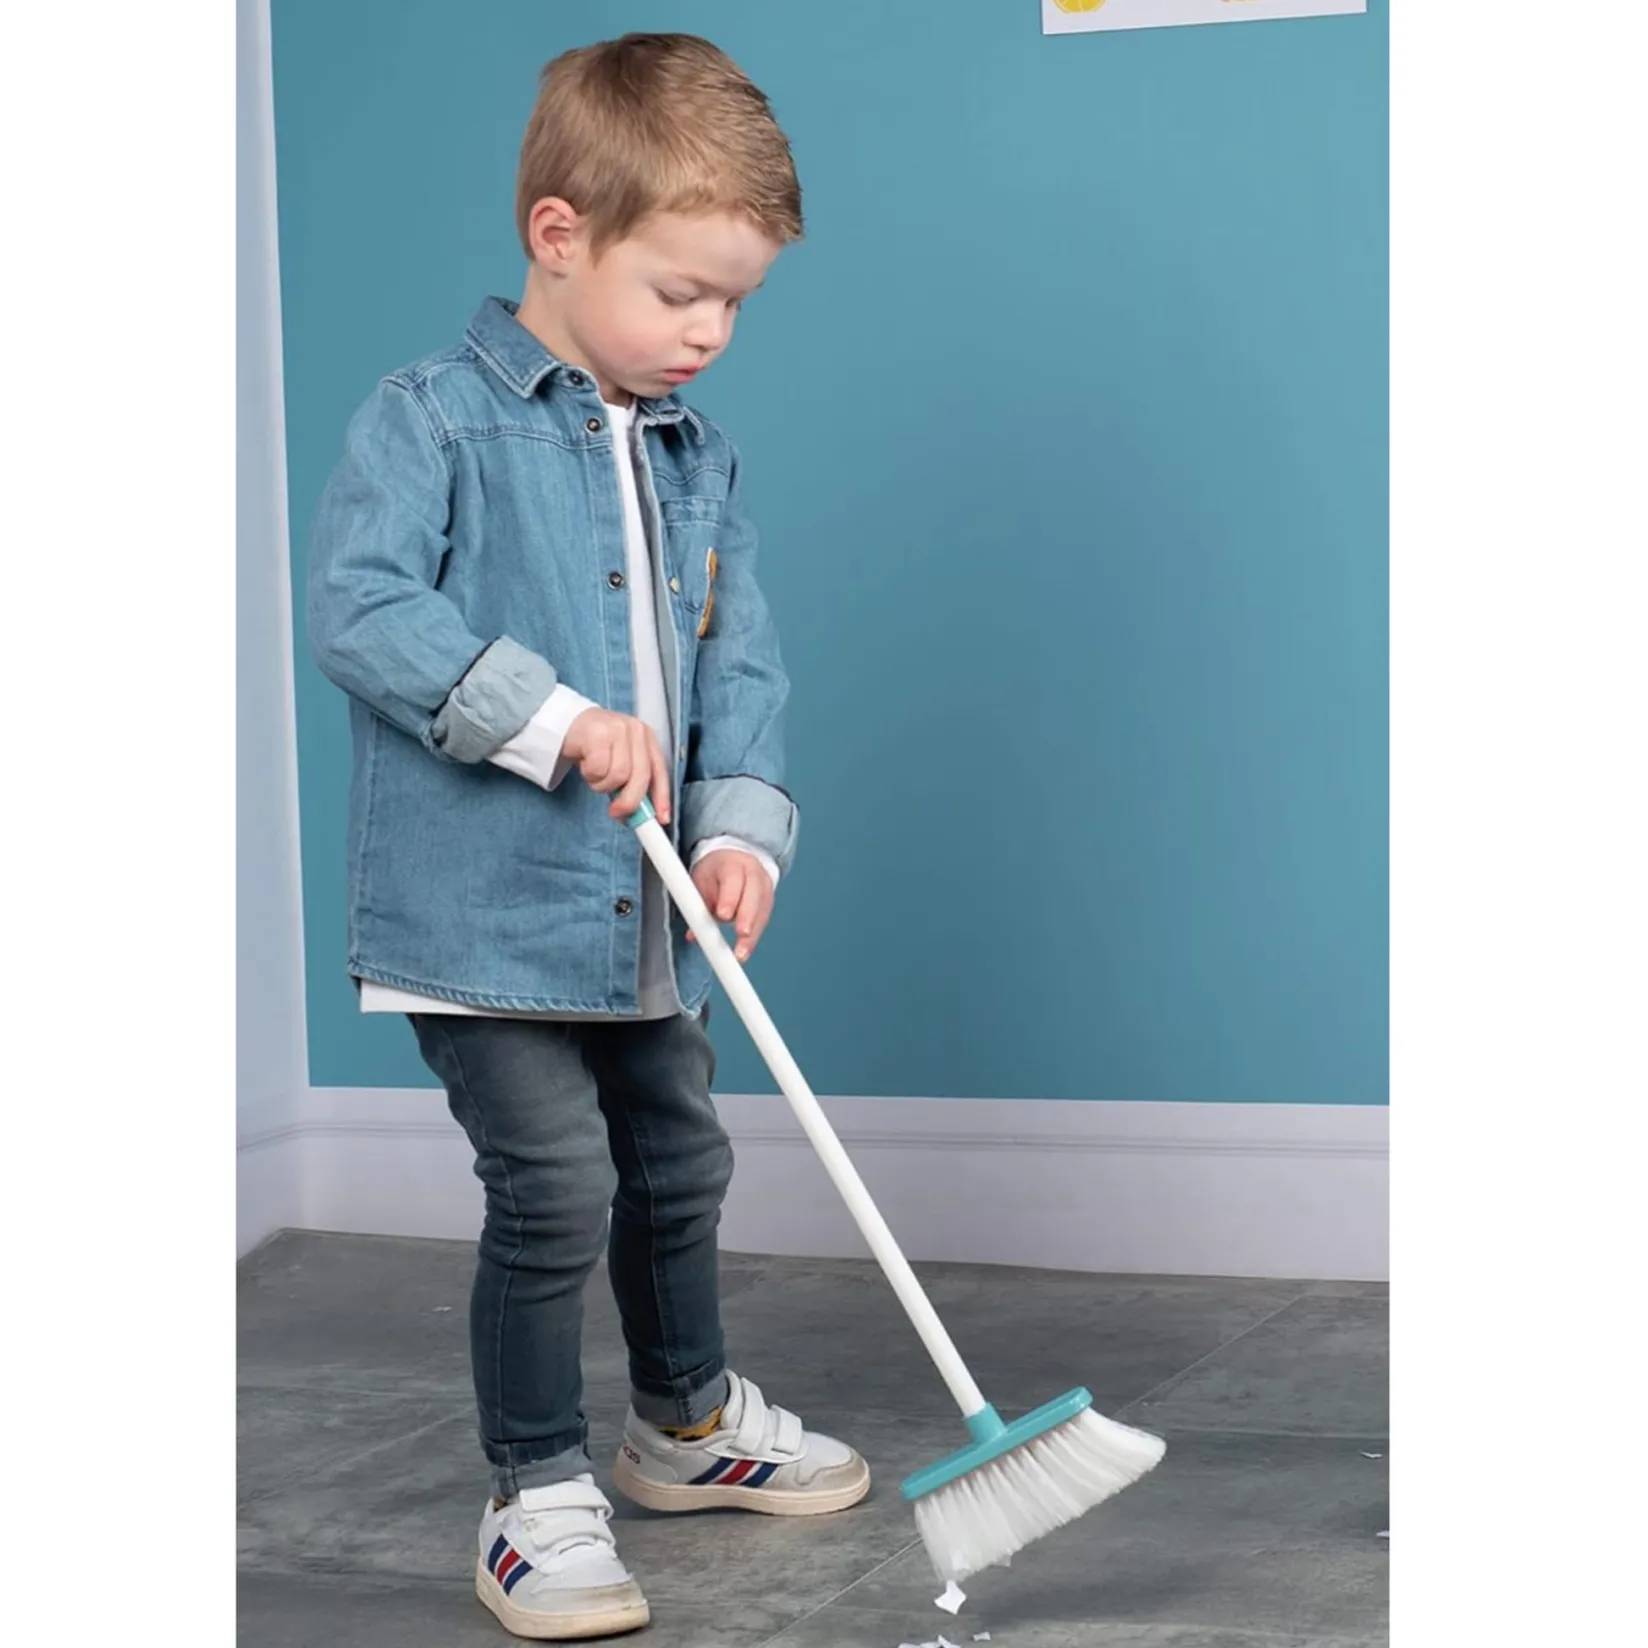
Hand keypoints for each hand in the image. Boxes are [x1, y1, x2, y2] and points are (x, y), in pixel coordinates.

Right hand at [562, 708, 670, 823]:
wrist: (566, 724)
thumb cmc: (595, 746)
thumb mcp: (619, 760)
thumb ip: (632, 781)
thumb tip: (639, 814)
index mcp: (647, 737)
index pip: (659, 771)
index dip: (662, 797)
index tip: (661, 818)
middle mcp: (636, 730)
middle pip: (640, 776)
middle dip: (629, 801)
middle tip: (616, 812)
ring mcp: (618, 729)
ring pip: (618, 775)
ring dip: (603, 784)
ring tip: (595, 774)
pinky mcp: (599, 733)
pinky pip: (598, 770)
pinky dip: (591, 775)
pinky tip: (586, 764)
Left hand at [689, 850, 773, 962]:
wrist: (734, 859)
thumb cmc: (715, 874)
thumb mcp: (702, 881)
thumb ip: (698, 905)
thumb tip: (693, 934)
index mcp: (732, 864)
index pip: (733, 879)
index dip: (729, 898)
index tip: (723, 915)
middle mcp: (753, 872)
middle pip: (753, 894)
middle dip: (747, 916)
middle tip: (741, 934)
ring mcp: (764, 886)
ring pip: (762, 910)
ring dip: (752, 934)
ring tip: (741, 954)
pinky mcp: (769, 900)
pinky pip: (763, 919)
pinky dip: (754, 936)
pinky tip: (746, 950)